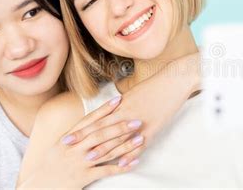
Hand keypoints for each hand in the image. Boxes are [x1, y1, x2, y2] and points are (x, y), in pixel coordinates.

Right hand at [18, 96, 143, 187]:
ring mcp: (79, 162)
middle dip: (120, 126)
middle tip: (137, 120)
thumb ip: (75, 135)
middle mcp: (74, 148)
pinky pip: (105, 171)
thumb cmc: (50, 165)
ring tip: (140, 138)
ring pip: (106, 151)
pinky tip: (134, 162)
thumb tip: (89, 123)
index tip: (119, 100)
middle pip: (100, 134)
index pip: (89, 120)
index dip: (104, 110)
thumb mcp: (59, 146)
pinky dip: (121, 167)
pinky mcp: (83, 177)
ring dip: (125, 145)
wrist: (39, 186)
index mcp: (68, 138)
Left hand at [63, 52, 200, 167]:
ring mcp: (139, 121)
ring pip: (118, 138)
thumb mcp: (134, 93)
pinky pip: (140, 143)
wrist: (174, 80)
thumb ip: (122, 105)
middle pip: (102, 129)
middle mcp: (126, 113)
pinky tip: (123, 162)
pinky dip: (131, 153)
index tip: (68, 137)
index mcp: (120, 104)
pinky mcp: (153, 127)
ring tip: (90, 159)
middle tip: (70, 149)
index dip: (81, 129)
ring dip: (104, 149)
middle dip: (85, 141)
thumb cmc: (155, 85)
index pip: (96, 119)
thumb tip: (111, 111)